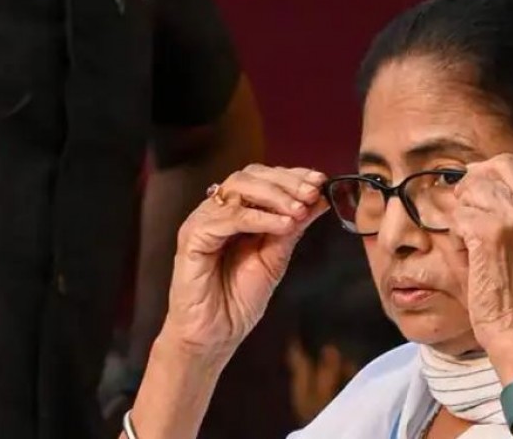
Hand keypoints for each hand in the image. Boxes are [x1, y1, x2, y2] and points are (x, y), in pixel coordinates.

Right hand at [161, 164, 327, 354]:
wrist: (214, 337)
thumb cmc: (238, 301)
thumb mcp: (275, 258)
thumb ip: (293, 227)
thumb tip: (320, 199)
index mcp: (236, 213)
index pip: (263, 178)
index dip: (292, 176)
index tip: (320, 181)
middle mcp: (217, 212)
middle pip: (250, 175)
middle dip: (286, 181)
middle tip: (312, 191)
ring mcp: (202, 222)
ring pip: (237, 188)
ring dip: (275, 195)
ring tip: (300, 210)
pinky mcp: (192, 239)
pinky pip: (227, 218)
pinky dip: (259, 217)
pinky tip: (283, 225)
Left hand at [446, 154, 512, 382]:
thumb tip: (485, 182)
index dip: (491, 180)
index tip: (480, 201)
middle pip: (495, 166)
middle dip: (474, 184)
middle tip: (466, 211)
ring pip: (473, 188)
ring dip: (463, 211)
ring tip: (468, 238)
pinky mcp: (490, 234)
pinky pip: (460, 213)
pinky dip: (456, 231)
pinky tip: (465, 251)